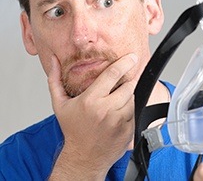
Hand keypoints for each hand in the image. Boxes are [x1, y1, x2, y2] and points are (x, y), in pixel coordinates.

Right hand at [48, 53, 137, 179]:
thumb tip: (54, 59)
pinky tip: (117, 115)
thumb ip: (55, 79)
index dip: (125, 62)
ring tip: (114, 103)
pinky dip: (129, 109)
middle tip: (119, 86)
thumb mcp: (59, 104)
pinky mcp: (128, 130)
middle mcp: (106, 110)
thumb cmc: (72, 129)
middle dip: (126, 82)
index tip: (132, 57)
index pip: (113, 74)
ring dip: (127, 96)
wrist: (83, 158)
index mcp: (90, 100)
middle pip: (128, 85)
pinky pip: (135, 112)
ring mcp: (119, 121)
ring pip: (133, 98)